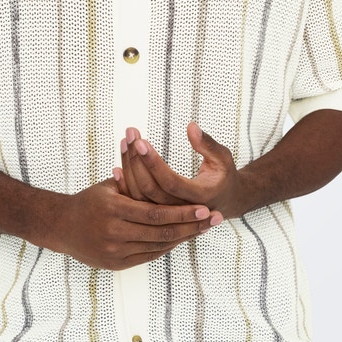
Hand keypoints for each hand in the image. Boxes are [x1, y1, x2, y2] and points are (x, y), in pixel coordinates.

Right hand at [48, 178, 221, 270]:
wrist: (62, 227)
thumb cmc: (88, 201)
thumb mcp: (109, 185)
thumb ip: (132, 177)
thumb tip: (148, 150)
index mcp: (113, 208)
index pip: (157, 213)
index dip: (184, 213)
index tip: (206, 208)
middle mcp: (114, 232)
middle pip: (162, 232)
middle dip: (193, 226)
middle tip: (216, 219)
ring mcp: (115, 251)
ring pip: (158, 246)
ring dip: (184, 238)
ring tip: (205, 228)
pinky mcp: (116, 264)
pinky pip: (148, 256)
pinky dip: (167, 247)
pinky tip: (183, 238)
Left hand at [114, 122, 244, 219]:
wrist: (225, 202)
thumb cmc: (223, 176)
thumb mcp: (223, 158)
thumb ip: (208, 144)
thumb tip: (191, 127)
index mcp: (199, 197)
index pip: (170, 181)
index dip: (153, 163)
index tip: (140, 141)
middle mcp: (181, 210)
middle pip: (150, 189)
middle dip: (137, 160)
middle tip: (130, 136)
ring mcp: (168, 214)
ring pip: (141, 196)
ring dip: (129, 168)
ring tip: (124, 143)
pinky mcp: (159, 214)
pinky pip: (138, 202)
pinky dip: (125, 185)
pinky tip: (117, 167)